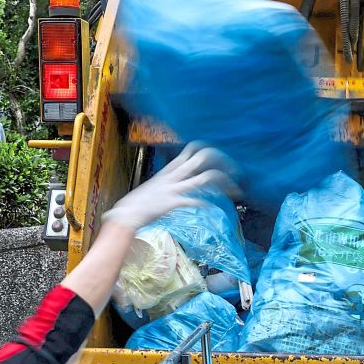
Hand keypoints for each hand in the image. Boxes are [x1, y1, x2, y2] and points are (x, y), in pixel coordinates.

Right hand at [103, 142, 239, 230]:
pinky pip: (196, 201)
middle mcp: (174, 176)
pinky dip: (208, 204)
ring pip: (205, 177)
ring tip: (237, 189)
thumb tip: (176, 184)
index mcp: (170, 170)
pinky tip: (214, 209)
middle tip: (236, 170)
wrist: (126, 215)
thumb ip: (167, 183)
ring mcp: (174, 189)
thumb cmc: (137, 205)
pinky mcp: (174, 203)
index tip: (223, 158)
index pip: (192, 148)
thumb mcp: (154, 188)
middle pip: (204, 157)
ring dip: (225, 182)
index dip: (211, 149)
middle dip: (224, 161)